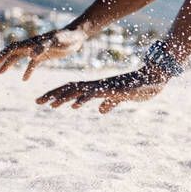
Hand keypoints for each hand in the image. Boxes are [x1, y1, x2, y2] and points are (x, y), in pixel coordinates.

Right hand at [0, 28, 86, 79]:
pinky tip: (24, 79)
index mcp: (31, 43)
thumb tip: (30, 55)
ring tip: (0, 73)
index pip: (11, 49)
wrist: (77, 36)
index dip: (0, 56)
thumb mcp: (55, 42)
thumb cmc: (66, 37)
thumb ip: (43, 47)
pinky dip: (28, 71)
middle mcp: (31, 46)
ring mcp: (37, 51)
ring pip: (19, 58)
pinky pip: (33, 65)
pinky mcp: (45, 56)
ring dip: (10, 64)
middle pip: (11, 53)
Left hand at [36, 65, 169, 113]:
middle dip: (53, 94)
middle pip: (70, 87)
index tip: (43, 101)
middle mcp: (97, 84)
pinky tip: (75, 106)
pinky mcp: (112, 89)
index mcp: (97, 87)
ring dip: (64, 97)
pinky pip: (95, 94)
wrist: (153, 80)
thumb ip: (110, 103)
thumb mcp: (120, 98)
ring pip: (80, 90)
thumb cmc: (138, 88)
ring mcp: (104, 86)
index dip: (57, 93)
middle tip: (37, 101)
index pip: (72, 88)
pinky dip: (84, 99)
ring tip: (51, 105)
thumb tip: (101, 110)